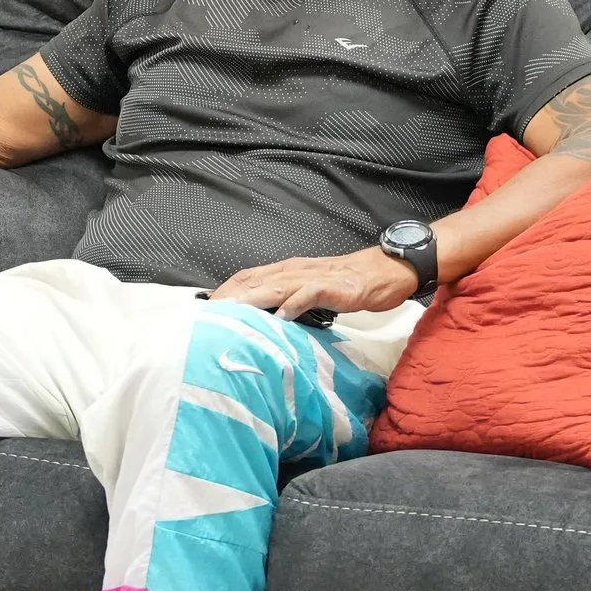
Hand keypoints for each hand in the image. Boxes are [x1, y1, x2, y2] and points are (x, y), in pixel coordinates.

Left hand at [209, 244, 420, 319]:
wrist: (387, 270)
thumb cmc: (351, 283)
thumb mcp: (313, 290)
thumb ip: (290, 300)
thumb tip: (268, 320)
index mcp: (287, 271)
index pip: (246, 278)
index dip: (223, 293)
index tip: (203, 312)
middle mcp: (294, 270)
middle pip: (252, 281)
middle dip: (227, 299)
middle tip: (204, 319)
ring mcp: (313, 277)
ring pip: (274, 285)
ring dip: (250, 300)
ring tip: (229, 316)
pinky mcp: (333, 287)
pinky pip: (309, 294)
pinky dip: (293, 304)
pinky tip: (281, 318)